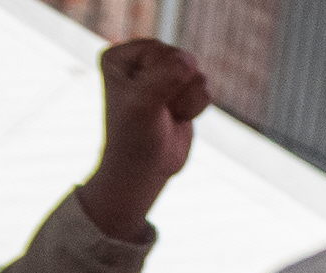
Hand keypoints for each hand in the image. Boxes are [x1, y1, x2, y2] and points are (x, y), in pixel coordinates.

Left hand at [79, 40, 207, 242]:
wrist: (145, 169)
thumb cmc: (135, 137)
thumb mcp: (144, 104)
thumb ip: (165, 77)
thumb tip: (190, 60)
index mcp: (120, 57)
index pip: (159, 50)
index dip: (161, 78)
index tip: (145, 101)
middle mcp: (139, 61)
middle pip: (181, 58)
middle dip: (178, 89)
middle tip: (159, 110)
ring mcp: (162, 75)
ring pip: (197, 73)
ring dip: (188, 100)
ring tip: (169, 115)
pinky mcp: (181, 91)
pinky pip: (205, 88)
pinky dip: (197, 107)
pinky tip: (178, 118)